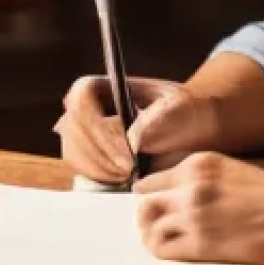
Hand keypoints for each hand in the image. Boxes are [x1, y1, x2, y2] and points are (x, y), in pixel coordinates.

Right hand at [54, 76, 219, 183]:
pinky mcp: (86, 157)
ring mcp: (81, 133)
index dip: (98, 126)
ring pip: (73, 152)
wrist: (189, 131)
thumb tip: (132, 141)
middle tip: (131, 170)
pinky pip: (80, 170)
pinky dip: (99, 178)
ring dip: (100, 169)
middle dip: (101, 154)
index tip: (127, 152)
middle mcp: (85, 106)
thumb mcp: (177, 107)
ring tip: (132, 174)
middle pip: (74, 128)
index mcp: (102, 84)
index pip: (82, 98)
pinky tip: (124, 180)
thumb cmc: (183, 111)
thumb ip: (156, 120)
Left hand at [133, 152, 263, 264]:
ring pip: (148, 224)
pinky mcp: (199, 244)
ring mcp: (192, 215)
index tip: (153, 201)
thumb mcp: (232, 170)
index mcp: (199, 163)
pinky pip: (162, 247)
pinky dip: (160, 248)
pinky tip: (170, 249)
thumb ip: (202, 176)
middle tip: (152, 222)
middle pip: (145, 200)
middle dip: (146, 212)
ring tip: (158, 237)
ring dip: (150, 231)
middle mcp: (190, 185)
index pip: (154, 177)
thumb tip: (179, 189)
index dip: (151, 192)